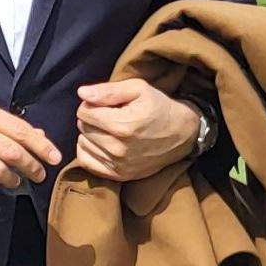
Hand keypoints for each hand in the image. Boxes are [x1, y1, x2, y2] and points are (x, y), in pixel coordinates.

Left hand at [71, 77, 203, 180]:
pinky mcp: (119, 175)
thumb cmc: (159, 107)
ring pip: (83, 144)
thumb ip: (108, 90)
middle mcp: (118, 148)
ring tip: (110, 130)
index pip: (83, 112)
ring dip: (91, 135)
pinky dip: (90, 151)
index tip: (106, 105)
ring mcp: (118, 164)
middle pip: (83, 128)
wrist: (183, 134)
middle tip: (110, 116)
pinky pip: (87, 162)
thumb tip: (82, 93)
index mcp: (122, 125)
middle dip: (92, 119)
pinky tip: (103, 144)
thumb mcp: (138, 89)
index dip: (92, 104)